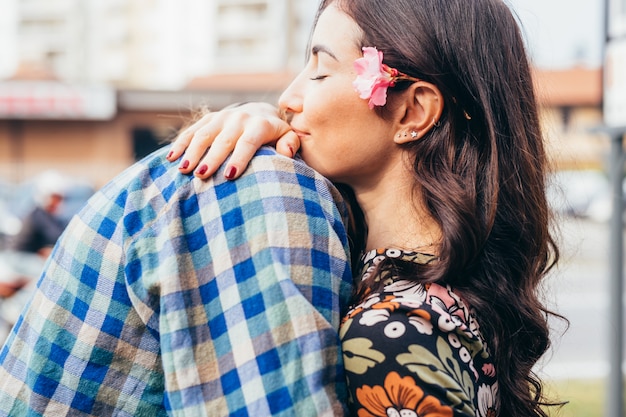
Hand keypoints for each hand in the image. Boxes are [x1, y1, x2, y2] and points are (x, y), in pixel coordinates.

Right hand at [167, 102, 298, 179]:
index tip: (229, 176)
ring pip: (204, 134)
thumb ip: (290, 143)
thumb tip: (287, 152)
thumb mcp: (287, 136)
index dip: (239, 158)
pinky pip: (192, 131)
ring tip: (183, 170)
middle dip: (212, 158)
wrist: (260, 112)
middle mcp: (239, 118)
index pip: (248, 142)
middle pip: (223, 140)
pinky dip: (180, 144)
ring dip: (192, 152)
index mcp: (260, 124)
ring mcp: (221, 117)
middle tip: (201, 175)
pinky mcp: (208, 119)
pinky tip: (171, 158)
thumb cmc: (275, 134)